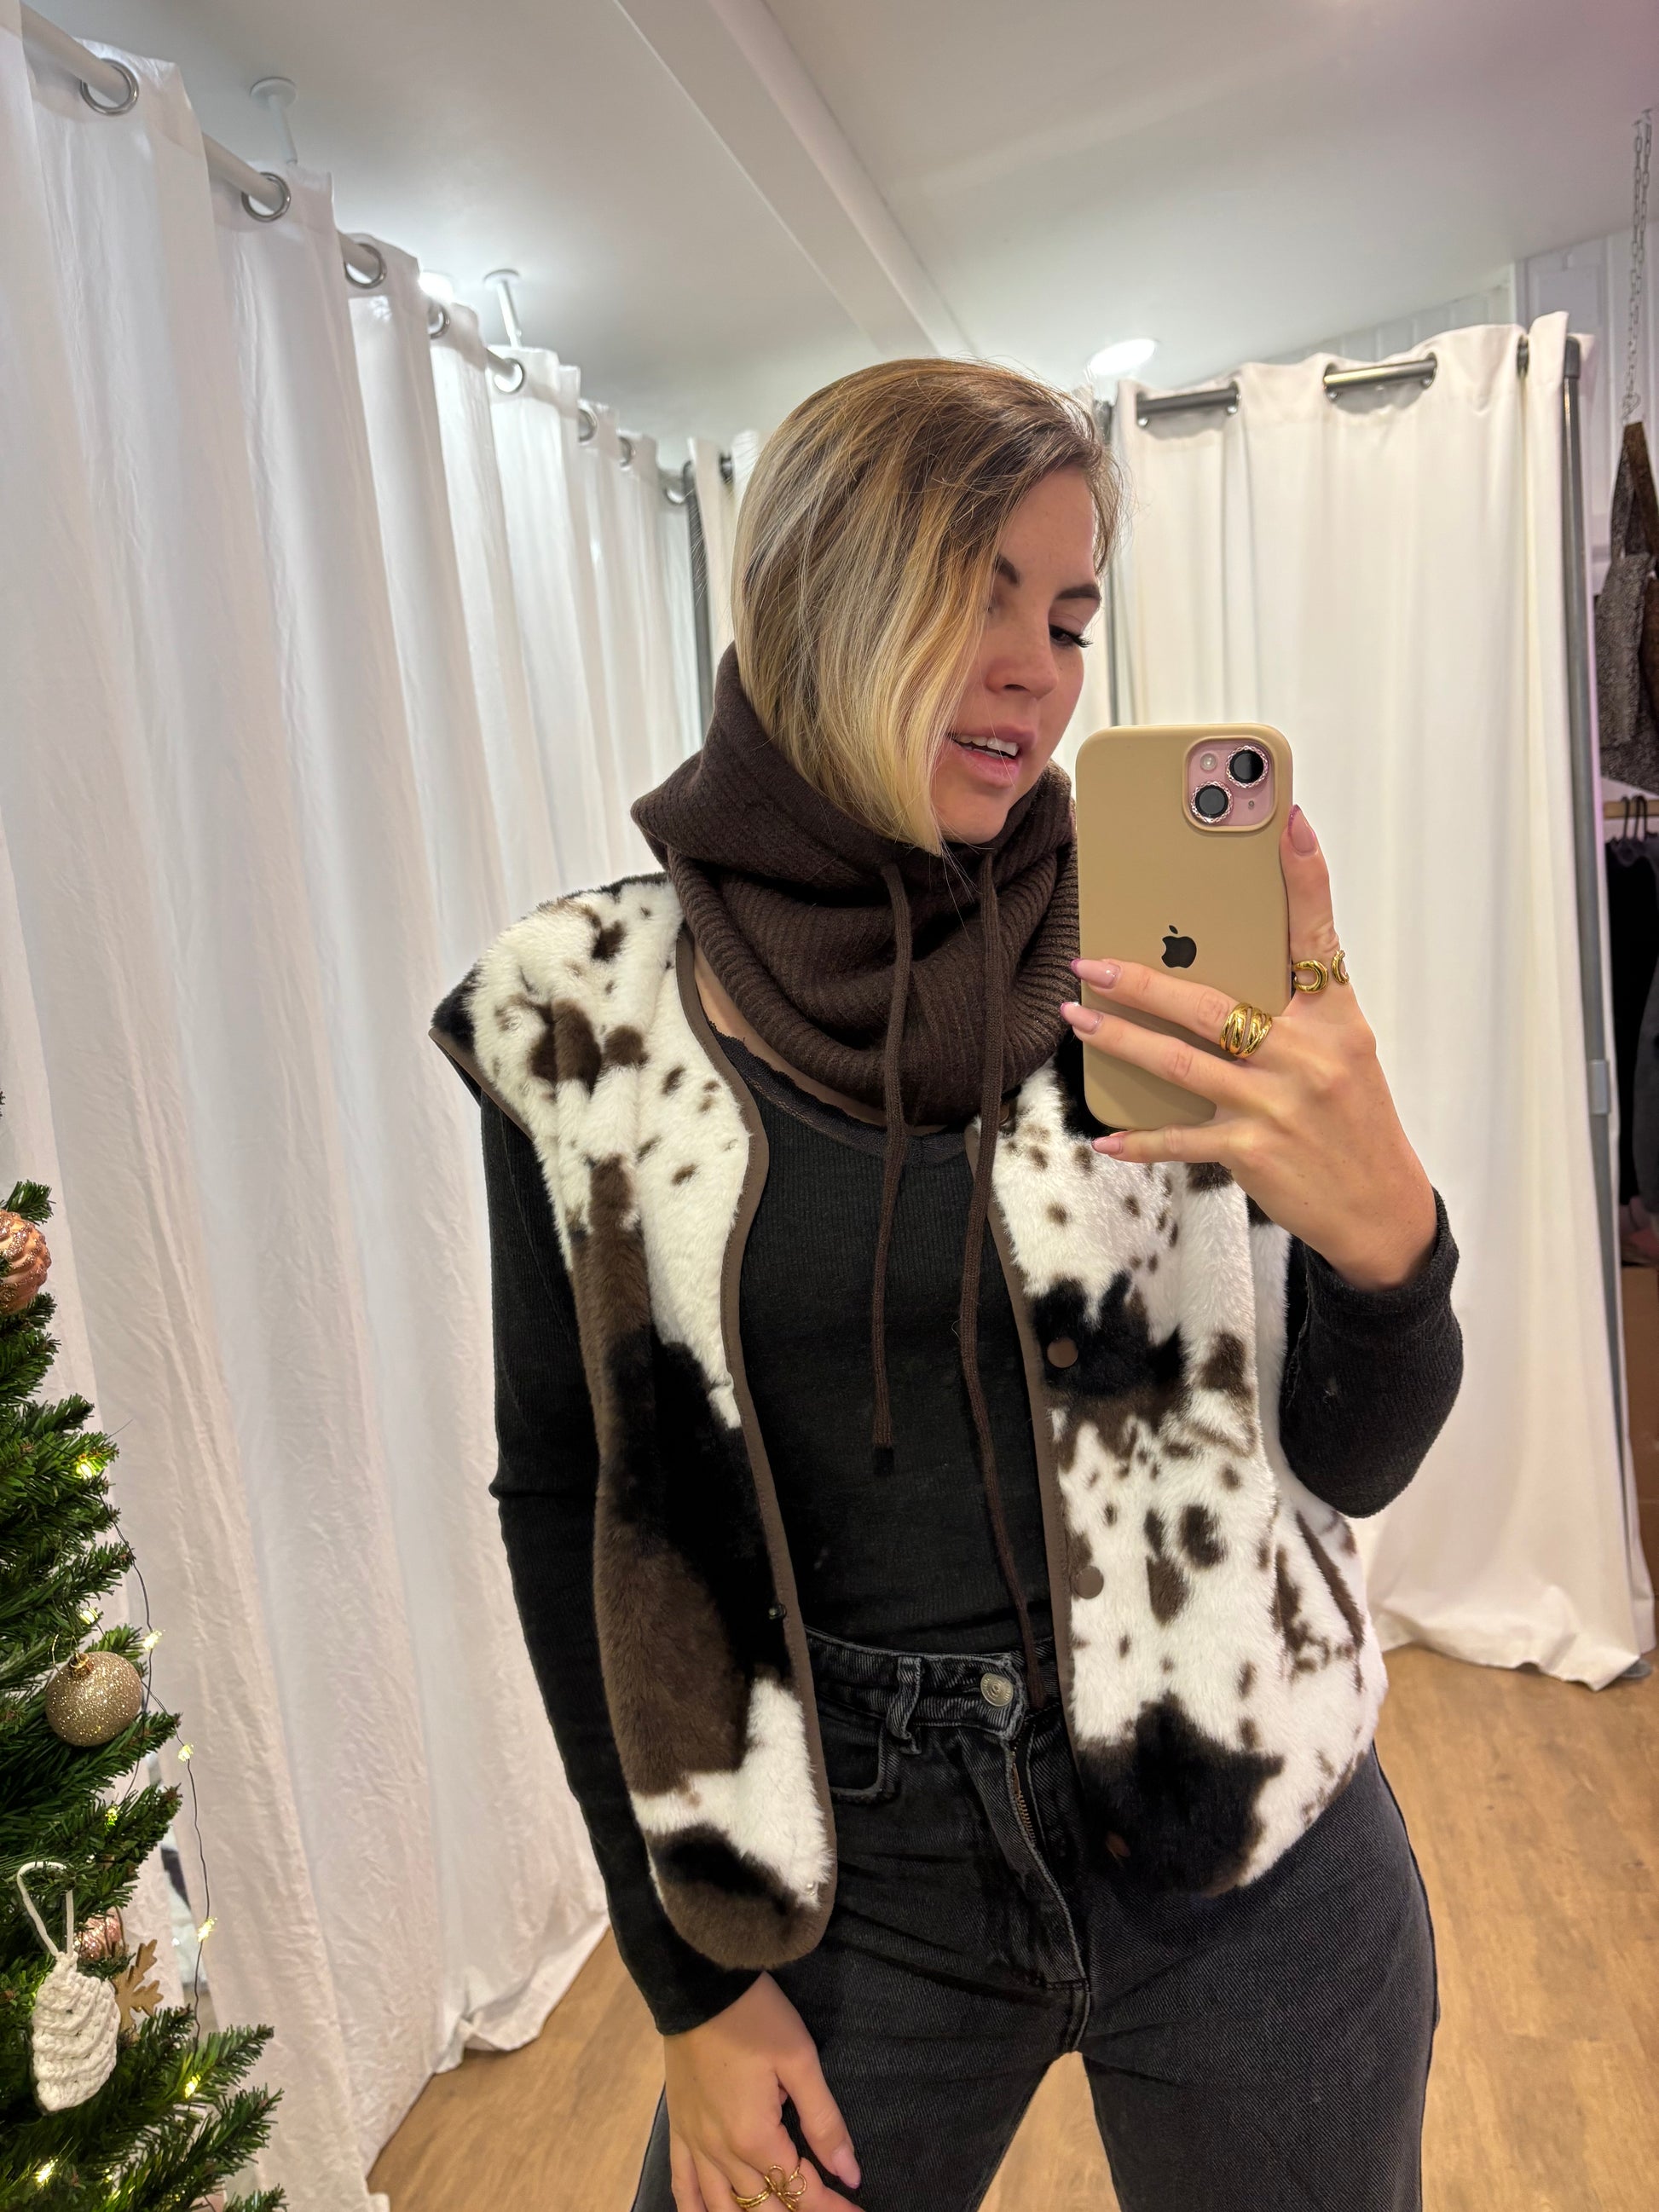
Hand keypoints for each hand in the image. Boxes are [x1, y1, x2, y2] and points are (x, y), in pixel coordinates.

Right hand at [664, 1974, 862, 2211]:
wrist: (698, 1985)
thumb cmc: (756, 2017)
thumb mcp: (800, 2061)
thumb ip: (824, 2121)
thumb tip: (850, 2172)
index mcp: (754, 2137)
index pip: (800, 2188)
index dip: (832, 2204)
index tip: (858, 2206)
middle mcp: (721, 2152)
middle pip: (766, 2205)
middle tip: (830, 2209)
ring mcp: (695, 2144)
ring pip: (723, 2208)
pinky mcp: (679, 2130)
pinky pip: (683, 2186)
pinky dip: (697, 2211)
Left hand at [1061, 805, 1436, 1290]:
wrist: (1380, 1207)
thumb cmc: (1352, 1119)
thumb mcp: (1343, 1051)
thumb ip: (1295, 1009)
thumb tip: (1217, 968)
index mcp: (1335, 1018)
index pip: (1318, 933)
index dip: (1305, 875)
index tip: (1287, 819)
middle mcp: (1307, 1054)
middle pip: (1209, 1001)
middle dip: (1141, 980)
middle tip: (1090, 960)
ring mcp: (1276, 1103)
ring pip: (1179, 1061)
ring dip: (1121, 1040)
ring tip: (1079, 1018)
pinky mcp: (1253, 1150)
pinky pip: (1179, 1137)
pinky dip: (1139, 1138)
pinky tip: (1105, 1136)